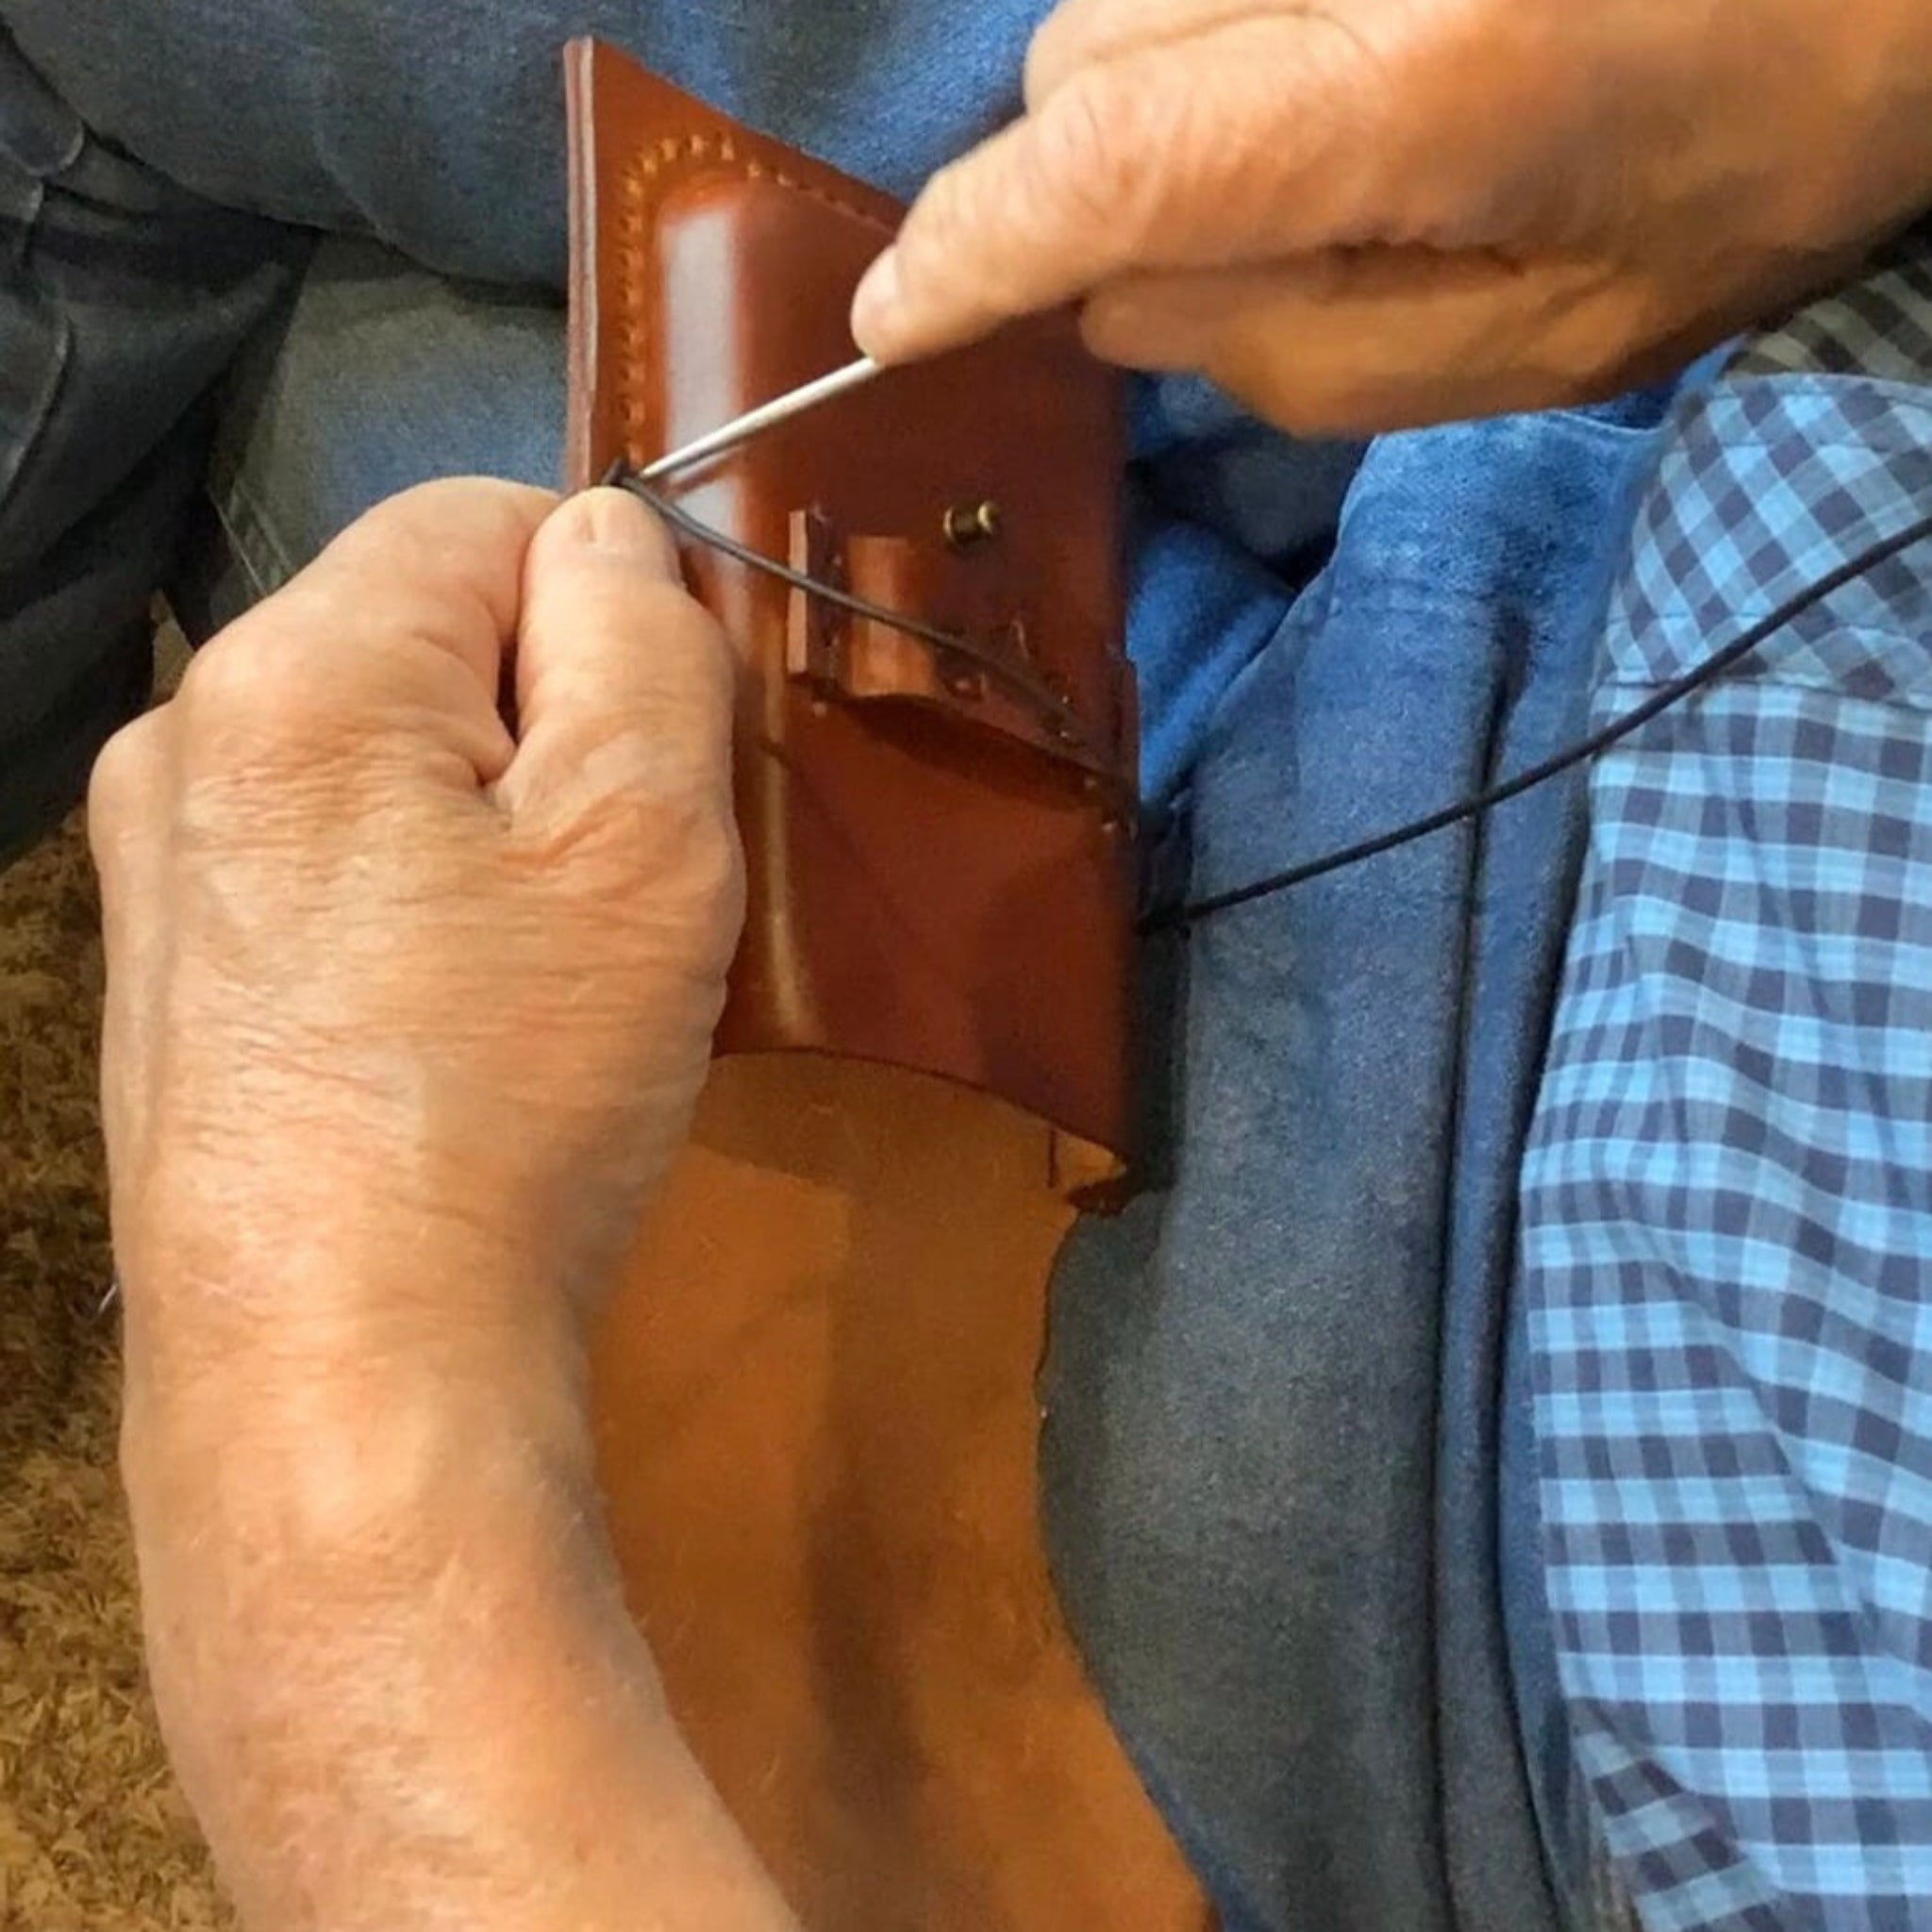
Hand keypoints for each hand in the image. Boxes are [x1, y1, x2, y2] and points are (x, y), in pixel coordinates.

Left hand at [91, 482, 787, 1931]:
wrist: (344, 1374)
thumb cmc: (516, 1093)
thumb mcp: (645, 841)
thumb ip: (641, 641)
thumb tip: (608, 541)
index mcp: (296, 669)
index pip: (488, 517)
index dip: (613, 608)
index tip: (670, 759)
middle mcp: (187, 736)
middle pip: (427, 640)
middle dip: (552, 726)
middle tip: (626, 888)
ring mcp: (156, 866)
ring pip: (385, 761)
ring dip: (492, 824)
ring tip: (550, 974)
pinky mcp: (169, 977)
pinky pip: (329, 865)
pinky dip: (418, 905)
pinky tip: (462, 1026)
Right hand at [850, 0, 1931, 431]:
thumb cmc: (1749, 166)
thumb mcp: (1538, 346)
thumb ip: (1300, 355)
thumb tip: (1108, 311)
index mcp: (1418, 89)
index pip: (1100, 162)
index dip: (966, 253)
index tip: (890, 329)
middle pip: (1079, 63)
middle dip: (1096, 181)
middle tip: (1222, 239)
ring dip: (1153, 96)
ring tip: (1312, 128)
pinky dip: (1202, 32)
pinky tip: (1324, 58)